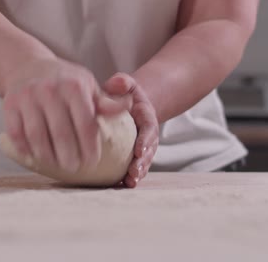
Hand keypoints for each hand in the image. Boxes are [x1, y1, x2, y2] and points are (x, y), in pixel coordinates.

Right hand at [3, 59, 126, 172]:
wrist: (27, 65)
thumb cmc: (65, 80)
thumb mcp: (88, 86)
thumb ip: (107, 102)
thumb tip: (130, 105)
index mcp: (74, 86)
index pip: (85, 124)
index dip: (89, 147)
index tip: (92, 162)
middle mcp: (50, 90)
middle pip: (62, 134)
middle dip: (69, 156)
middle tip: (75, 168)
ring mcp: (27, 97)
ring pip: (38, 137)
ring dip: (48, 156)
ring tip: (57, 165)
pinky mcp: (9, 105)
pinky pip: (17, 134)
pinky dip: (26, 149)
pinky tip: (35, 157)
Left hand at [103, 73, 158, 187]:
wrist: (129, 105)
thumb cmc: (124, 95)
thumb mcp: (125, 84)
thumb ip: (122, 82)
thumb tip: (118, 83)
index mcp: (146, 118)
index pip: (148, 129)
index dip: (145, 141)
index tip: (139, 150)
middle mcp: (148, 135)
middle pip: (148, 151)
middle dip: (143, 163)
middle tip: (134, 173)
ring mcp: (142, 147)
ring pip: (143, 162)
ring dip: (138, 173)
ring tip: (130, 182)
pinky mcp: (134, 156)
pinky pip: (132, 167)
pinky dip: (128, 177)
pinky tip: (120, 185)